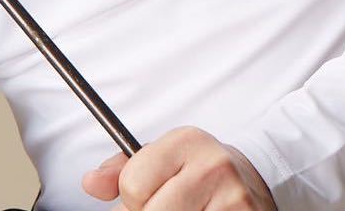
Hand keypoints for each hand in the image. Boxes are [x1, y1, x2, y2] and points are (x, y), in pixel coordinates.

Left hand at [81, 125, 277, 210]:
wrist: (253, 181)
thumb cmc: (198, 172)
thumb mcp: (162, 157)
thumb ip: (122, 168)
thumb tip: (91, 183)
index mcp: (187, 141)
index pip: (133, 185)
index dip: (134, 199)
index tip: (151, 195)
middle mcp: (212, 166)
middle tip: (171, 206)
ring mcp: (233, 200)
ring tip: (187, 210)